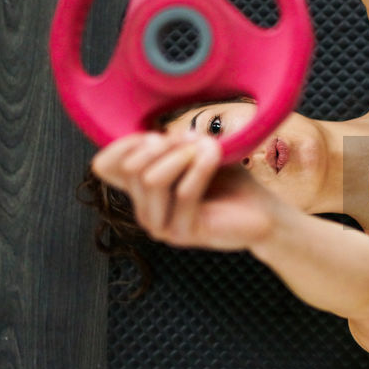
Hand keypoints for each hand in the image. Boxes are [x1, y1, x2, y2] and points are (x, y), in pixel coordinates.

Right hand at [90, 130, 284, 251]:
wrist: (263, 213)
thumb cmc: (230, 181)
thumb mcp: (196, 154)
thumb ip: (172, 146)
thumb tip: (154, 138)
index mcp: (141, 192)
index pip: (104, 166)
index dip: (125, 143)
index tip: (156, 134)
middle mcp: (144, 212)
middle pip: (133, 168)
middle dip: (164, 145)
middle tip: (194, 138)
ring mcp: (161, 227)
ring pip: (152, 180)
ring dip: (182, 155)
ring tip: (208, 145)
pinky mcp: (184, 234)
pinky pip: (184, 193)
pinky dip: (200, 167)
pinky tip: (215, 152)